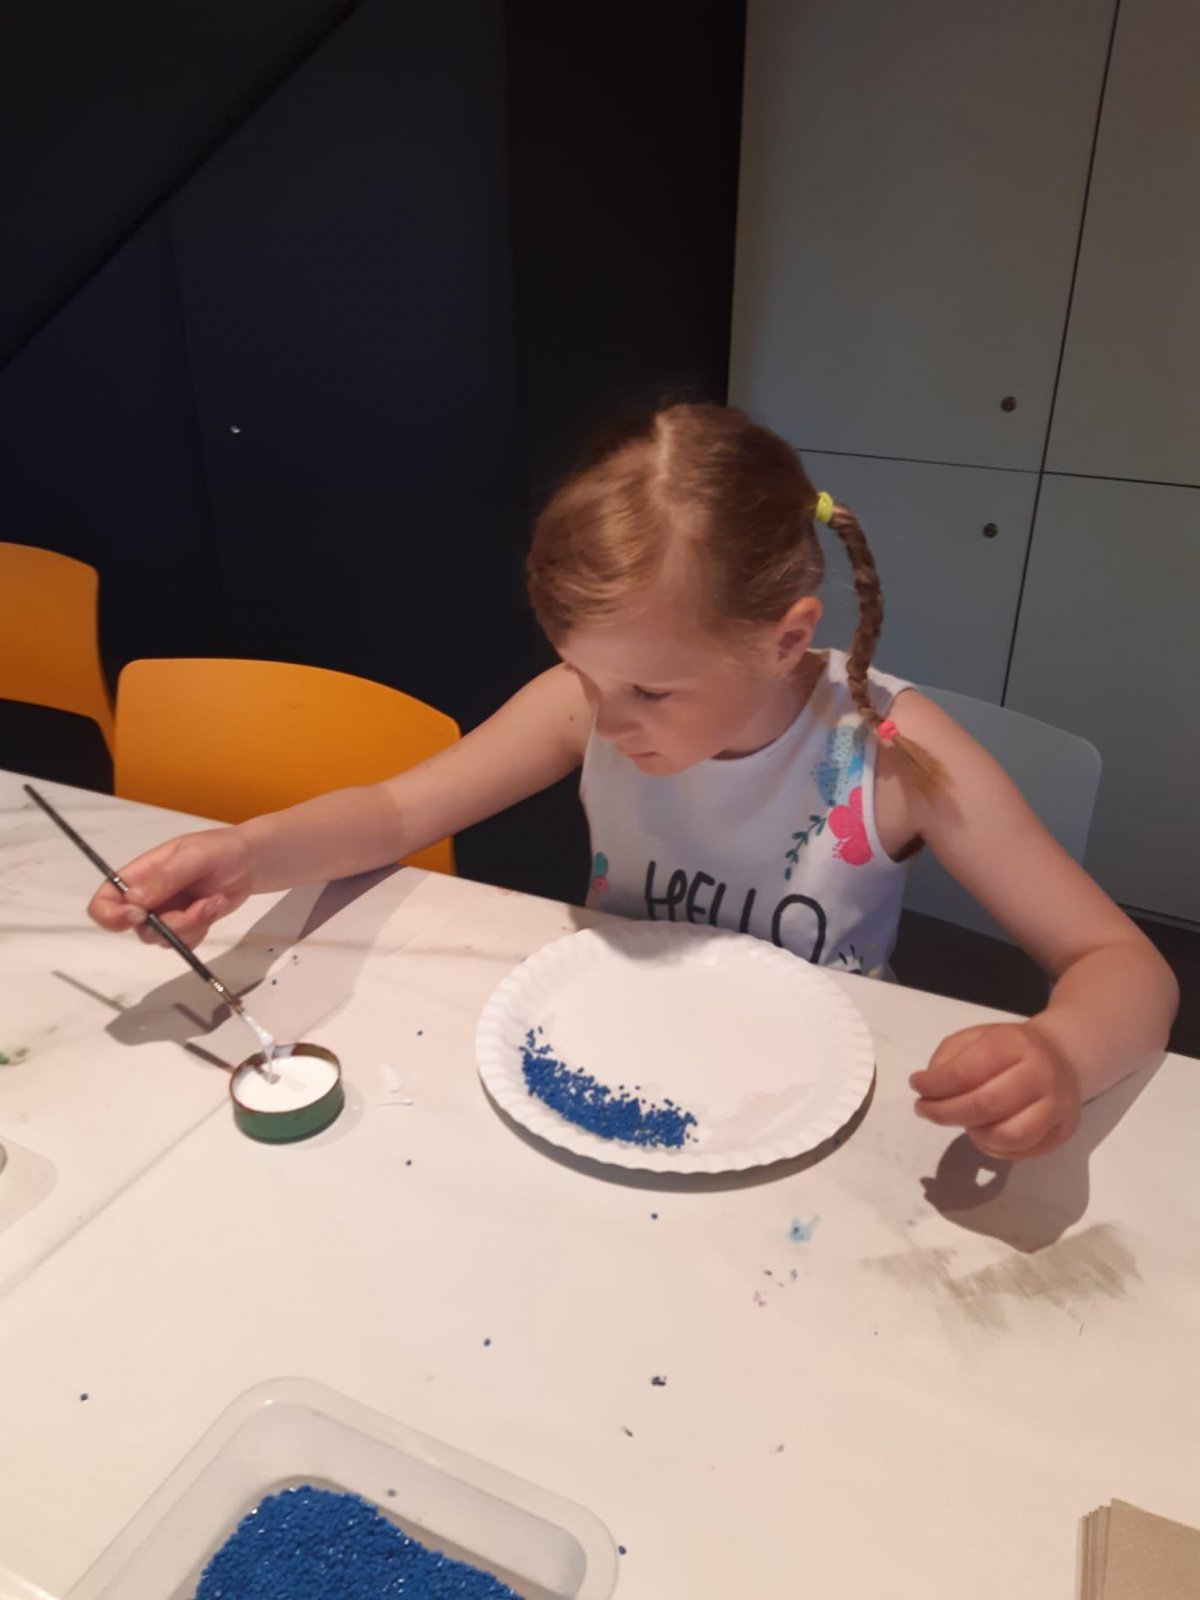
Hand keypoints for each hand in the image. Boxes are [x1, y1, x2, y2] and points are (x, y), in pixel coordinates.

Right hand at [87, 828, 253, 948]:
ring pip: (164, 939)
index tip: (139, 916)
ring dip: (194, 923)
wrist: (248, 861)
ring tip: (214, 899)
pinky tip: (216, 905)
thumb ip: (164, 878)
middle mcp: (146, 899)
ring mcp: (165, 915)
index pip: (104, 901)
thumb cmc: (218, 850)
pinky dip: (203, 928)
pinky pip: (184, 944)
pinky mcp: (185, 927)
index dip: (111, 916)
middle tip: (201, 905)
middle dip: (173, 922)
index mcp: (138, 875)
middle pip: (138, 929)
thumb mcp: (193, 856)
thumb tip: (132, 900)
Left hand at [909, 1021, 1081, 1160]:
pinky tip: (983, 1132)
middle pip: (984, 1106)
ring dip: (973, 1134)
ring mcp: (1057, 1105)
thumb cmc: (1009, 1048)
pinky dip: (993, 1149)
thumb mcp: (975, 1037)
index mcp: (1014, 1044)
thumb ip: (948, 1058)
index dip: (933, 1086)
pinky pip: (1021, 1152)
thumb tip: (929, 1088)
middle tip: (925, 1111)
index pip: (965, 1072)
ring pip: (1006, 1136)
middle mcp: (1040, 1074)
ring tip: (962, 1121)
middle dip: (945, 1113)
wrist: (1062, 1055)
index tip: (917, 1087)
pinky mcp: (1064, 1131)